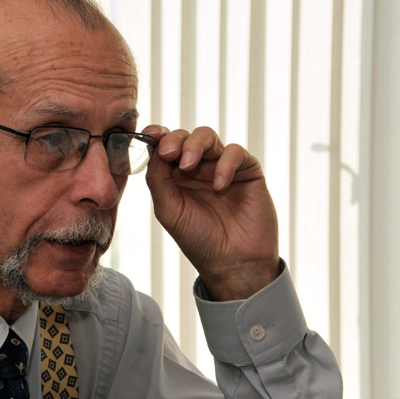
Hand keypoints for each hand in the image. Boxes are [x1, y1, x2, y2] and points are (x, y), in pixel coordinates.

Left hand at [143, 125, 279, 300]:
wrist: (233, 263)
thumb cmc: (198, 239)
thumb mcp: (168, 210)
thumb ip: (158, 179)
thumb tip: (154, 149)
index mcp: (175, 176)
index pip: (164, 145)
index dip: (157, 135)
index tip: (151, 135)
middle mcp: (197, 168)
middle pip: (185, 136)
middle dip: (175, 140)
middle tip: (170, 153)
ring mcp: (221, 167)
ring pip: (208, 137)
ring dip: (196, 145)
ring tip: (189, 165)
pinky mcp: (247, 171)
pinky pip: (236, 153)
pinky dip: (225, 164)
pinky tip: (219, 185)